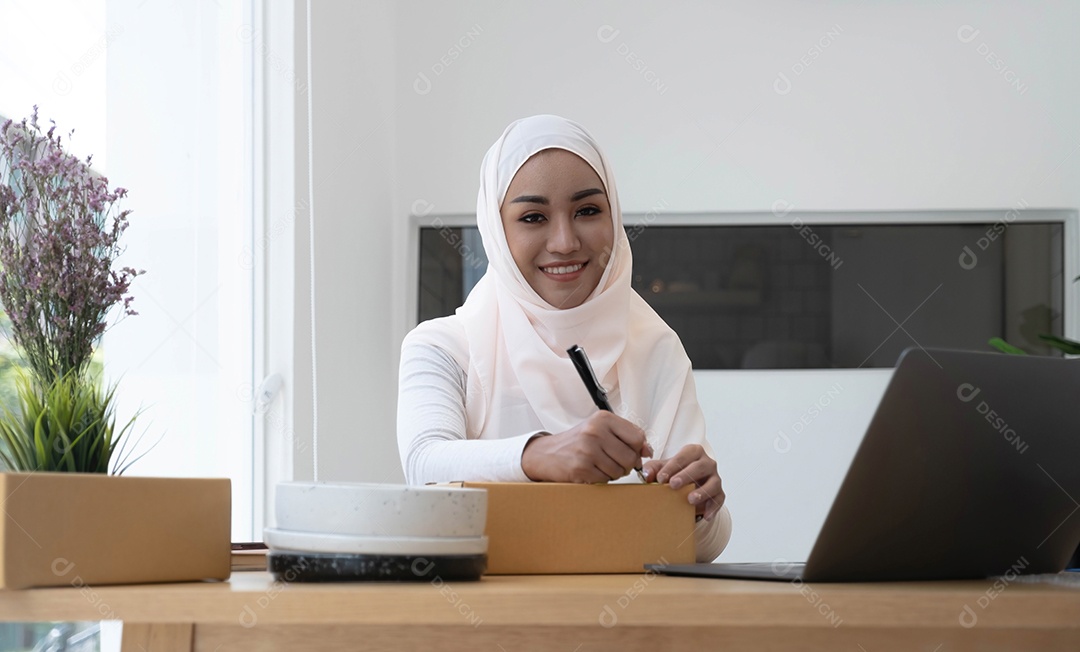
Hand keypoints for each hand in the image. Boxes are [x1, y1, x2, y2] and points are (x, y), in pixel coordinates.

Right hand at [521, 411, 653, 482]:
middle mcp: (595, 432)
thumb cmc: (578, 442)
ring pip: (619, 471)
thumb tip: (648, 451)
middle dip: (627, 465)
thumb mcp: (601, 430)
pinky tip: (592, 471)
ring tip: (601, 465)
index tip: (631, 451)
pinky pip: (606, 480)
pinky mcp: (581, 468)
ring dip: (614, 473)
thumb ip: (627, 436)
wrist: (547, 454)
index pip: (637, 438)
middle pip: (631, 457)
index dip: (638, 449)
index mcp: (603, 419)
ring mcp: (587, 450)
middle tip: (615, 462)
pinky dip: (602, 479)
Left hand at [643, 444, 724, 520]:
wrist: (688, 486)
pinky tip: (705, 516)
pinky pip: (719, 500)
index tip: (660, 478)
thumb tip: (646, 475)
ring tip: (690, 500)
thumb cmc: (676, 473)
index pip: (684, 455)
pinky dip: (713, 508)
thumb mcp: (663, 468)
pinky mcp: (719, 493)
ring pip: (713, 483)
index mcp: (694, 452)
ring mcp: (715, 478)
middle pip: (700, 466)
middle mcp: (707, 463)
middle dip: (686, 475)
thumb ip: (653, 469)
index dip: (672, 466)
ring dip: (702, 491)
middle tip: (673, 485)